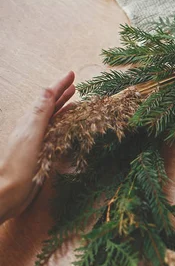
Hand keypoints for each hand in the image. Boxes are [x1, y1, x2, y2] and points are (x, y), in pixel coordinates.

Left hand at [0, 71, 75, 223]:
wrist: (9, 192)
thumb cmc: (20, 165)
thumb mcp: (32, 135)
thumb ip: (40, 113)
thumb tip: (48, 89)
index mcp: (30, 121)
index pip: (47, 97)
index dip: (59, 85)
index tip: (71, 74)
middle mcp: (32, 127)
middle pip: (49, 105)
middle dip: (61, 93)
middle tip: (74, 84)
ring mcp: (36, 139)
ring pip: (51, 118)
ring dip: (62, 107)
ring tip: (73, 101)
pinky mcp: (40, 152)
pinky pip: (54, 132)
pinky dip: (62, 124)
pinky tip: (67, 127)